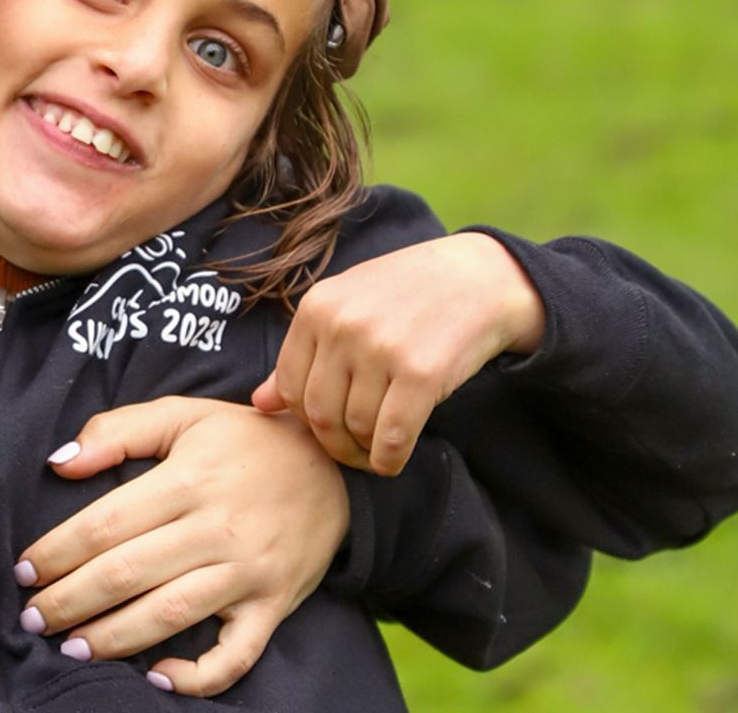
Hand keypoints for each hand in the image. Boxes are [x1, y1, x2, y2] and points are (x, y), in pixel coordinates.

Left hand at [13, 396, 346, 696]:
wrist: (331, 463)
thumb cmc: (245, 439)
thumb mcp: (183, 413)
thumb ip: (118, 430)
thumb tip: (59, 463)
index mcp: (188, 479)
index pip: (105, 524)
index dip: (56, 552)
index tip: (23, 572)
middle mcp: (216, 529)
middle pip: (127, 574)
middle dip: (70, 602)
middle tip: (33, 619)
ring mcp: (247, 572)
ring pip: (169, 615)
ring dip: (113, 639)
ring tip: (72, 648)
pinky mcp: (273, 605)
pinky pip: (236, 655)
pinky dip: (198, 675)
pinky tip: (158, 677)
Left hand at [253, 232, 545, 475]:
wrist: (477, 278)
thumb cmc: (405, 295)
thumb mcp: (345, 308)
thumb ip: (302, 354)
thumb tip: (259, 403)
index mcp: (317, 308)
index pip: (290, 387)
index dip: (305, 420)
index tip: (327, 428)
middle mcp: (343, 325)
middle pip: (319, 413)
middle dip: (333, 443)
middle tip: (352, 450)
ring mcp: (381, 348)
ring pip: (356, 427)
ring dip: (364, 452)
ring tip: (375, 448)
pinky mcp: (421, 372)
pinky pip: (393, 437)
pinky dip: (390, 459)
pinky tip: (393, 458)